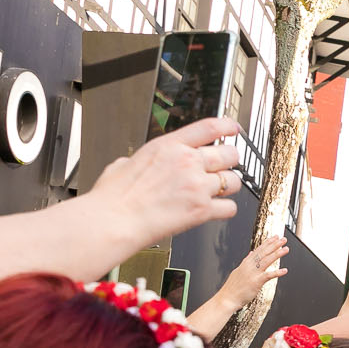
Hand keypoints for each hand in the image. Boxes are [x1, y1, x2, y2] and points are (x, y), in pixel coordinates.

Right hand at [86, 117, 241, 247]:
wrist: (114, 221)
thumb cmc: (114, 196)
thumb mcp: (124, 163)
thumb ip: (143, 160)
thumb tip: (139, 164)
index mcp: (169, 146)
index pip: (210, 127)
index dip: (227, 126)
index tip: (233, 129)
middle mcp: (187, 162)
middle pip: (230, 154)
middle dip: (230, 161)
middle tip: (223, 168)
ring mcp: (197, 186)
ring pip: (234, 181)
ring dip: (228, 186)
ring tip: (217, 192)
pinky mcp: (202, 210)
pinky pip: (230, 208)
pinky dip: (225, 210)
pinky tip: (215, 210)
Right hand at [218, 234, 287, 311]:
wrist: (227, 298)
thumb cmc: (233, 288)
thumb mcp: (238, 271)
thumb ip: (246, 262)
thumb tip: (251, 254)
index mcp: (246, 263)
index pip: (258, 250)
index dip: (267, 243)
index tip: (274, 237)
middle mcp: (249, 266)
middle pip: (263, 253)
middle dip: (274, 245)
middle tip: (283, 239)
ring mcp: (253, 273)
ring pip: (267, 261)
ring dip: (277, 254)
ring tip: (286, 249)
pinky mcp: (256, 282)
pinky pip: (268, 276)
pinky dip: (277, 273)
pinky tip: (285, 270)